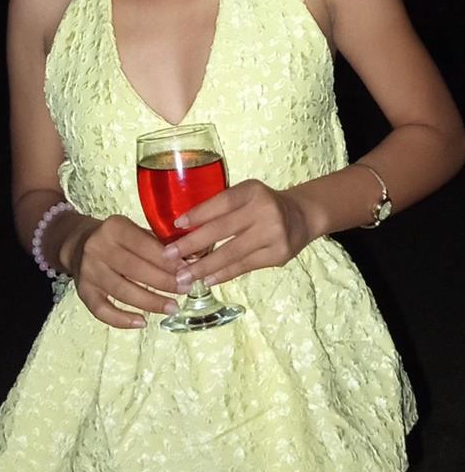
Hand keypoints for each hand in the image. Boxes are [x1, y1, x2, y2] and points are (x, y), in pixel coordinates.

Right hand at [61, 215, 182, 328]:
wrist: (78, 242)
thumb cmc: (117, 238)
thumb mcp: (135, 230)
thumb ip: (160, 244)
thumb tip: (193, 261)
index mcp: (114, 228)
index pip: (145, 245)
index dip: (168, 260)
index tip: (188, 270)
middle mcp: (98, 248)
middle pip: (135, 270)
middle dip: (164, 282)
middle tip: (185, 289)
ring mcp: (89, 271)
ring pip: (122, 292)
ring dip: (150, 302)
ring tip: (172, 307)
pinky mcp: (83, 291)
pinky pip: (102, 310)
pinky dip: (122, 320)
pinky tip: (142, 322)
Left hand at [162, 180, 311, 289]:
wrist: (302, 216)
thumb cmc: (264, 205)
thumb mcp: (246, 195)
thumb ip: (221, 207)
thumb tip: (183, 229)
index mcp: (252, 191)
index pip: (221, 202)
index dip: (198, 214)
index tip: (176, 225)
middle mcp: (265, 210)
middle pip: (222, 229)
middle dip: (192, 245)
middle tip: (169, 256)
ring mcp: (273, 234)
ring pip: (231, 253)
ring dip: (204, 267)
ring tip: (184, 276)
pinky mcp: (278, 254)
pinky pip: (244, 266)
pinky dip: (223, 274)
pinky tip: (206, 280)